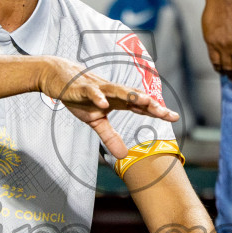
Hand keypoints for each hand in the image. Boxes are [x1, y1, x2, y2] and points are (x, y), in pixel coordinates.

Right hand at [35, 56, 177, 159]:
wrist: (57, 77)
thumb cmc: (79, 97)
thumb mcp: (95, 121)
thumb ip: (110, 136)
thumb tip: (123, 155)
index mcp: (117, 100)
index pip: (141, 106)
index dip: (157, 111)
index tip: (175, 116)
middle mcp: (112, 92)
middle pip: (135, 97)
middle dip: (150, 104)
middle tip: (166, 112)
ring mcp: (98, 88)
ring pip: (118, 91)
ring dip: (132, 95)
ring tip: (146, 101)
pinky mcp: (82, 88)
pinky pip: (91, 92)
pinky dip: (98, 97)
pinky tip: (104, 104)